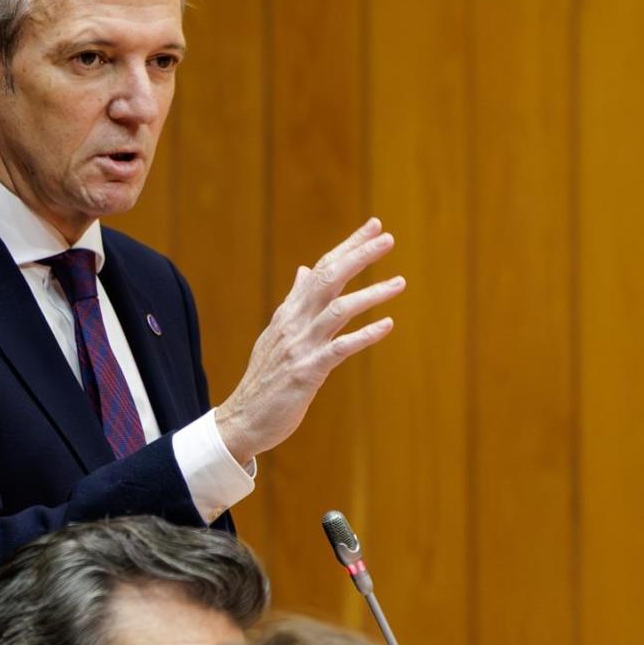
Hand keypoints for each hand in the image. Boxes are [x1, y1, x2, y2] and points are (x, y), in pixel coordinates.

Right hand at [215, 217, 405, 464]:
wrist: (243, 418)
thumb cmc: (266, 378)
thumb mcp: (277, 333)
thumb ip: (294, 301)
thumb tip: (302, 270)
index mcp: (289, 312)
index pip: (321, 269)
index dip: (348, 246)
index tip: (374, 226)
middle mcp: (294, 322)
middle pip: (328, 278)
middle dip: (359, 256)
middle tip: (388, 238)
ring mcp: (300, 346)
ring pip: (338, 309)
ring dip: (370, 293)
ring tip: (400, 282)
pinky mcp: (307, 372)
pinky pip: (340, 349)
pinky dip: (365, 335)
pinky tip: (387, 325)